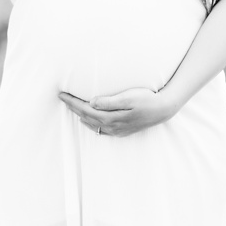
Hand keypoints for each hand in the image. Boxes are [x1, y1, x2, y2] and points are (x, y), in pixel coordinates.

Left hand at [58, 87, 178, 136]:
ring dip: (81, 116)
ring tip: (73, 108)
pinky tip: (90, 121)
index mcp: (111, 117)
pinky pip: (102, 129)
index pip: (86, 109)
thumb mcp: (129, 97)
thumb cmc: (147, 100)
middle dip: (74, 108)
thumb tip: (92, 103)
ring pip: (93, 125)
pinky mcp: (122, 131)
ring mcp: (117, 130)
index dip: (72, 102)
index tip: (62, 95)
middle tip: (63, 99)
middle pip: (87, 117)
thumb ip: (109, 102)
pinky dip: (92, 124)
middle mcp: (112, 126)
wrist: (163, 110)